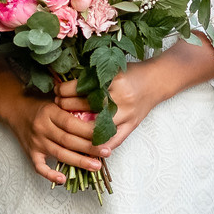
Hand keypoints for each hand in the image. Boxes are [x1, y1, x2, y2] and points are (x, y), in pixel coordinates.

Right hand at [0, 66, 106, 184]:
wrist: (15, 109)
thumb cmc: (41, 105)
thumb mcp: (56, 101)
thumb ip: (72, 109)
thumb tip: (99, 118)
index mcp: (49, 112)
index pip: (70, 123)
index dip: (88, 131)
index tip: (104, 135)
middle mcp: (41, 128)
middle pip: (67, 140)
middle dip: (89, 147)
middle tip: (106, 152)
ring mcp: (35, 142)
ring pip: (59, 154)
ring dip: (79, 161)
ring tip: (96, 166)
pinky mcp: (30, 153)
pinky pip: (39, 167)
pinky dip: (50, 175)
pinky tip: (63, 180)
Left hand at [55, 41, 213, 158]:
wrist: (157, 82)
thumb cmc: (132, 73)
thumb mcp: (112, 69)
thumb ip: (93, 77)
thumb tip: (65, 84)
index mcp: (115, 80)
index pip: (83, 87)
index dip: (66, 90)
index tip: (57, 90)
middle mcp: (122, 98)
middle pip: (87, 106)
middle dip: (67, 105)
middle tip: (57, 104)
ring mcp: (128, 114)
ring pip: (98, 127)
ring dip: (78, 127)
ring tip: (66, 122)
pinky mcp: (132, 126)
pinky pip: (113, 140)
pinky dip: (98, 145)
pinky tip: (85, 144)